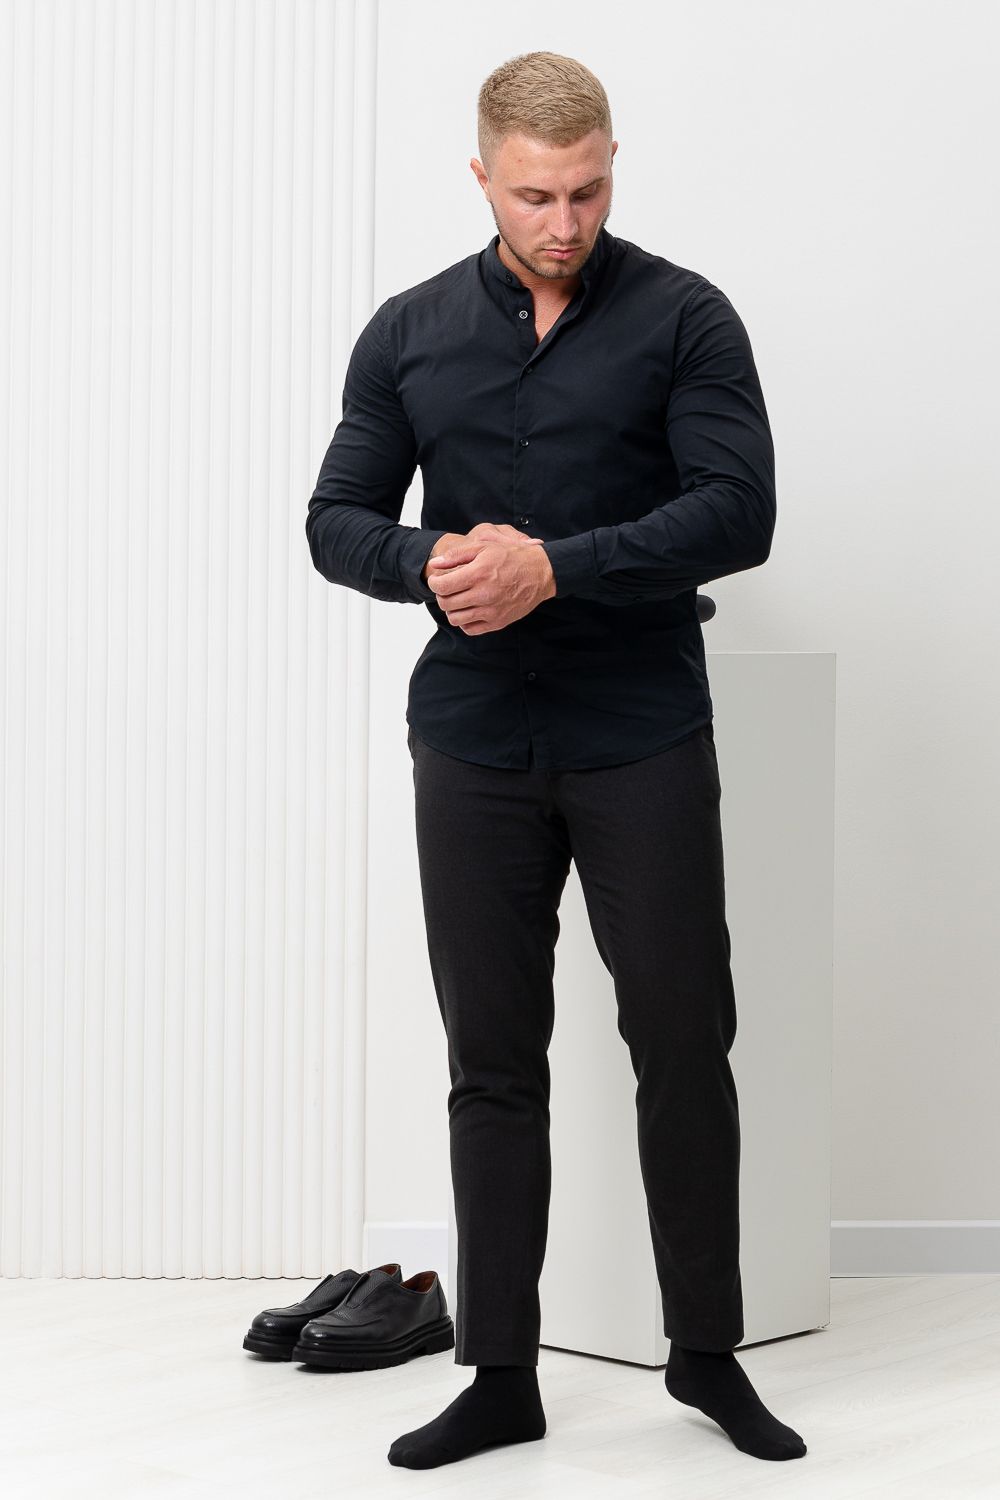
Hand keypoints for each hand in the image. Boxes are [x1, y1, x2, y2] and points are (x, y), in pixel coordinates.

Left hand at [425, 526, 555, 633]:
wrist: (540, 573)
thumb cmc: (513, 556)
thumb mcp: (485, 546)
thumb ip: (457, 555)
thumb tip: (435, 564)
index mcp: (478, 574)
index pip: (442, 586)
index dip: (434, 583)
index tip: (437, 579)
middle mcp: (484, 594)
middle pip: (446, 603)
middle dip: (441, 595)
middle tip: (447, 588)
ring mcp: (491, 611)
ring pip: (455, 618)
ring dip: (452, 609)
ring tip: (458, 599)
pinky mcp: (497, 622)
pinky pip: (470, 629)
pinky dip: (465, 621)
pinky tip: (469, 609)